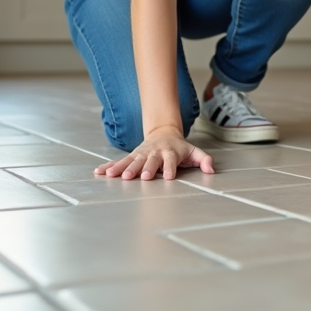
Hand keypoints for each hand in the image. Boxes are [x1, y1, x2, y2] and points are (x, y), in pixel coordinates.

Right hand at [94, 126, 214, 180]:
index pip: (171, 161)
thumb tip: (211, 170)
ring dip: (123, 168)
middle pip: (149, 161)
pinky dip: (109, 166)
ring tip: (112, 176)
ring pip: (131, 161)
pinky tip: (99, 172)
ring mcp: (142, 154)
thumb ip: (204, 160)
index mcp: (170, 152)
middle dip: (144, 168)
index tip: (169, 177)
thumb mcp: (194, 152)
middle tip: (139, 177)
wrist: (164, 133)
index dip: (170, 168)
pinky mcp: (132, 155)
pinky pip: (119, 162)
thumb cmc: (180, 148)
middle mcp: (155, 153)